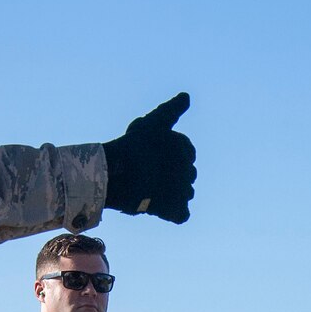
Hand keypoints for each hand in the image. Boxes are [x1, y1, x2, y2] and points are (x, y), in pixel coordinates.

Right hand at [104, 92, 196, 222]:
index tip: (153, 156)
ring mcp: (183, 191)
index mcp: (185, 149)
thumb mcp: (154, 122)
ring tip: (152, 190)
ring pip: (185, 193)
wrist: (121, 172)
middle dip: (172, 174)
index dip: (170, 154)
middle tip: (150, 174)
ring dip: (173, 192)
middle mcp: (189, 170)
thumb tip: (187, 97)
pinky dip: (173, 212)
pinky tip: (159, 207)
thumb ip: (172, 110)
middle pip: (186, 174)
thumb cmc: (134, 145)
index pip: (186, 152)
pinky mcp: (176, 210)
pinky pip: (181, 214)